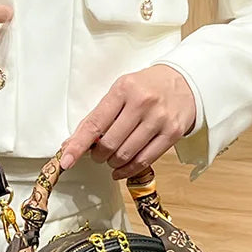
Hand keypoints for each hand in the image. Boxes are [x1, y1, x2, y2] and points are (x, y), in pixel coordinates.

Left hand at [59, 64, 196, 179]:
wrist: (185, 81)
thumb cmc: (147, 87)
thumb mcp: (121, 91)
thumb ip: (98, 116)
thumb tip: (72, 143)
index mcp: (123, 89)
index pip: (95, 123)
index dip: (78, 145)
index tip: (66, 160)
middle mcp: (142, 103)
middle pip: (110, 143)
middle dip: (98, 155)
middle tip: (98, 154)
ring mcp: (159, 119)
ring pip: (126, 154)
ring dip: (112, 163)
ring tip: (111, 159)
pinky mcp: (172, 133)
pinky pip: (145, 160)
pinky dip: (128, 170)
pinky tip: (120, 170)